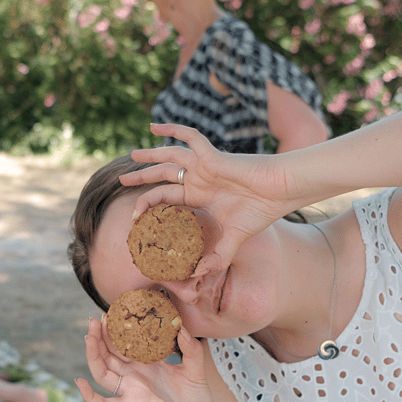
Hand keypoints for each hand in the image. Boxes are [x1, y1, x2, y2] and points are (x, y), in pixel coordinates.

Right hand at [75, 316, 227, 401]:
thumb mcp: (195, 369)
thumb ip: (190, 348)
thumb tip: (180, 327)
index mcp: (146, 365)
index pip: (124, 344)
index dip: (115, 330)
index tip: (111, 312)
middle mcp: (134, 377)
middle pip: (109, 354)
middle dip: (100, 336)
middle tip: (95, 319)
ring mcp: (130, 392)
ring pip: (102, 372)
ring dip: (93, 354)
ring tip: (89, 335)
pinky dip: (89, 396)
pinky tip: (79, 382)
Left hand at [121, 123, 299, 275]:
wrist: (280, 192)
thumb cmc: (260, 212)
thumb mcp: (233, 240)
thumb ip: (216, 258)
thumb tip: (197, 276)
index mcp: (199, 196)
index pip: (166, 197)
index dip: (148, 205)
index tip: (134, 216)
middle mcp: (198, 179)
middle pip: (162, 175)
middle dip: (141, 176)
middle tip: (121, 180)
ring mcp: (203, 166)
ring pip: (169, 156)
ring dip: (150, 155)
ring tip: (132, 153)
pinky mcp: (212, 156)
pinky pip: (189, 137)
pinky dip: (172, 129)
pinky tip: (153, 126)